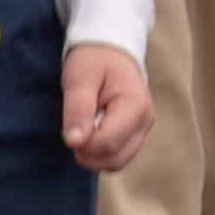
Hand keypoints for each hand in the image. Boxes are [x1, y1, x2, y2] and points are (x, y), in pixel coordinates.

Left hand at [62, 43, 152, 171]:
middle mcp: (145, 122)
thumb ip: (78, 109)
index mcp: (135, 105)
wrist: (110, 51)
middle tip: (74, 127)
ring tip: (84, 127)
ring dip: (92, 155)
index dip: (83, 143)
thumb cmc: (94, 60)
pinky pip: (115, 158)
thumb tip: (75, 142)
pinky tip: (91, 132)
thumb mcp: (80, 77)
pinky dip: (98, 153)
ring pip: (115, 163)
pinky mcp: (134, 137)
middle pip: (114, 159)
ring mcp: (142, 131)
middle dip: (87, 152)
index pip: (108, 143)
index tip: (69, 128)